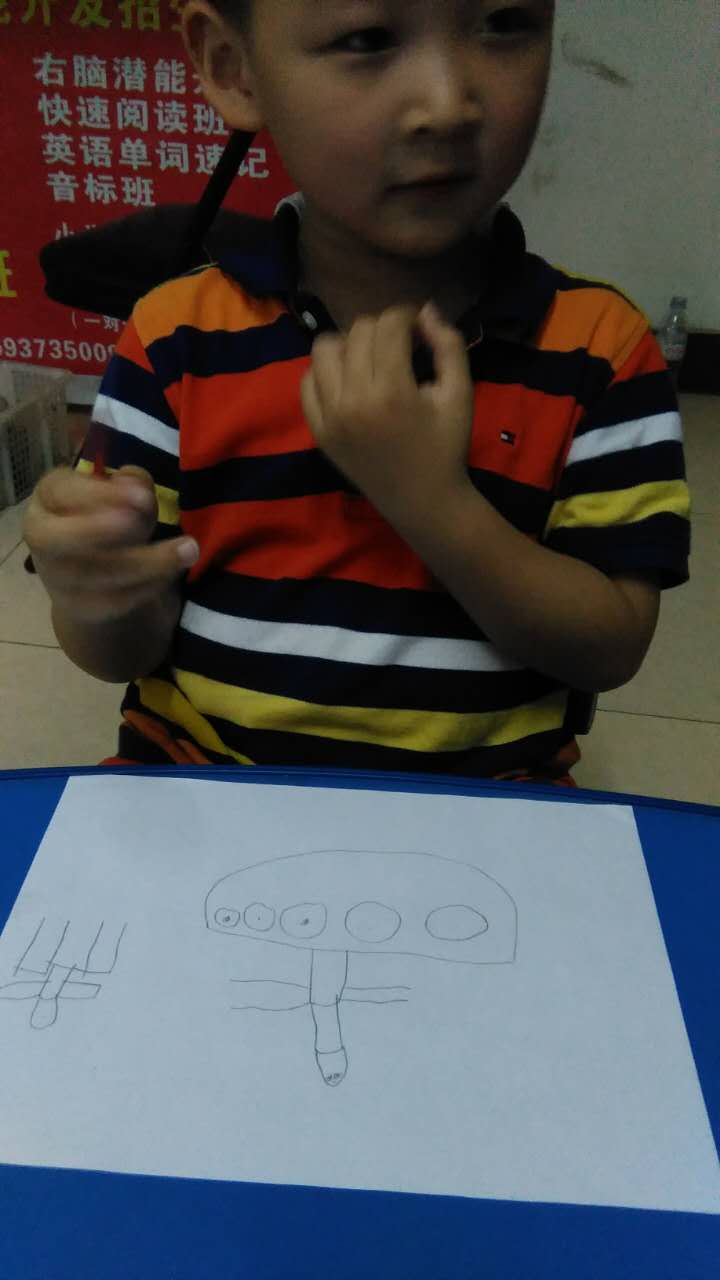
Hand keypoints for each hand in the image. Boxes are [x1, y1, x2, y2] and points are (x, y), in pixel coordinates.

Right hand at [24, 465, 198, 624]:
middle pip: (54, 539)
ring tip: (188, 549)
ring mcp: (56, 577)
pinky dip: (148, 586)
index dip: (98, 494)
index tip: (142, 496)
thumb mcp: (124, 496)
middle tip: (138, 523)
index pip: (59, 491)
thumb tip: (136, 486)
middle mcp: (42, 536)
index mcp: (49, 497)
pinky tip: (172, 572)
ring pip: (93, 575)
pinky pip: (113, 601)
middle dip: (95, 531)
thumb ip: (131, 486)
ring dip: (145, 563)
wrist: (98, 576)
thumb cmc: (110, 520)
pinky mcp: (79, 608)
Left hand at [300, 302, 474, 521]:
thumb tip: (425, 310)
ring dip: (348, 344)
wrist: (422, 501)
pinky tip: (347, 380)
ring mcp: (330, 417)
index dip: (405, 316)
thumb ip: (449, 347)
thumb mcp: (459, 395)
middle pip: (357, 333)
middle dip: (381, 329)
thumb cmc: (445, 448)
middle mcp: (354, 400)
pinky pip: (307, 382)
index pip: (388, 326)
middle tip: (398, 346)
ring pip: (324, 349)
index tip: (417, 329)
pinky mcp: (318, 432)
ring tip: (368, 359)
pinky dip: (325, 372)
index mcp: (393, 391)